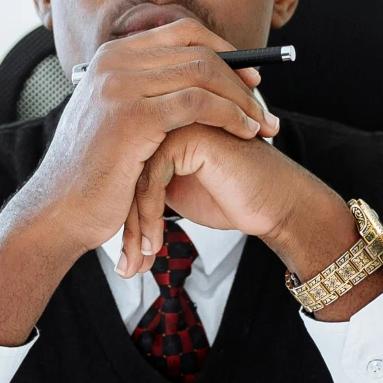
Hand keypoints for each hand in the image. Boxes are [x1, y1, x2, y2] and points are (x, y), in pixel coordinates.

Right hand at [0, 21, 276, 344]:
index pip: (182, 32)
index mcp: (111, 56)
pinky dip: (231, 115)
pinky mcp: (133, 116)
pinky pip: (199, 103)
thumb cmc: (92, 174)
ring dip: (241, 99)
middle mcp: (114, 61)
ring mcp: (121, 84)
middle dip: (239, 75)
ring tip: (263, 125)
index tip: (249, 76)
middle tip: (264, 102)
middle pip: (197, 49)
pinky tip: (247, 133)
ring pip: (203, 72)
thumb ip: (144, 92)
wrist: (58, 211)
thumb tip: (192, 79)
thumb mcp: (115, 119)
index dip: (223, 50)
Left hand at [121, 126, 382, 320]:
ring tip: (139, 262)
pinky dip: (150, 217)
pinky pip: (153, 177)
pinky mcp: (192, 134)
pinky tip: (156, 244)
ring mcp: (180, 120)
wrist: (278, 204)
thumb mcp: (176, 192)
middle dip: (124, 225)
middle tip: (126, 266)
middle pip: (124, 170)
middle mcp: (169, 116)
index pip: (123, 167)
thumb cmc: (234, 197)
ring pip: (134, 175)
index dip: (120, 215)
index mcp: (163, 125)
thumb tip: (105, 206)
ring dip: (136, 227)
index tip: (122, 257)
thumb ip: (145, 183)